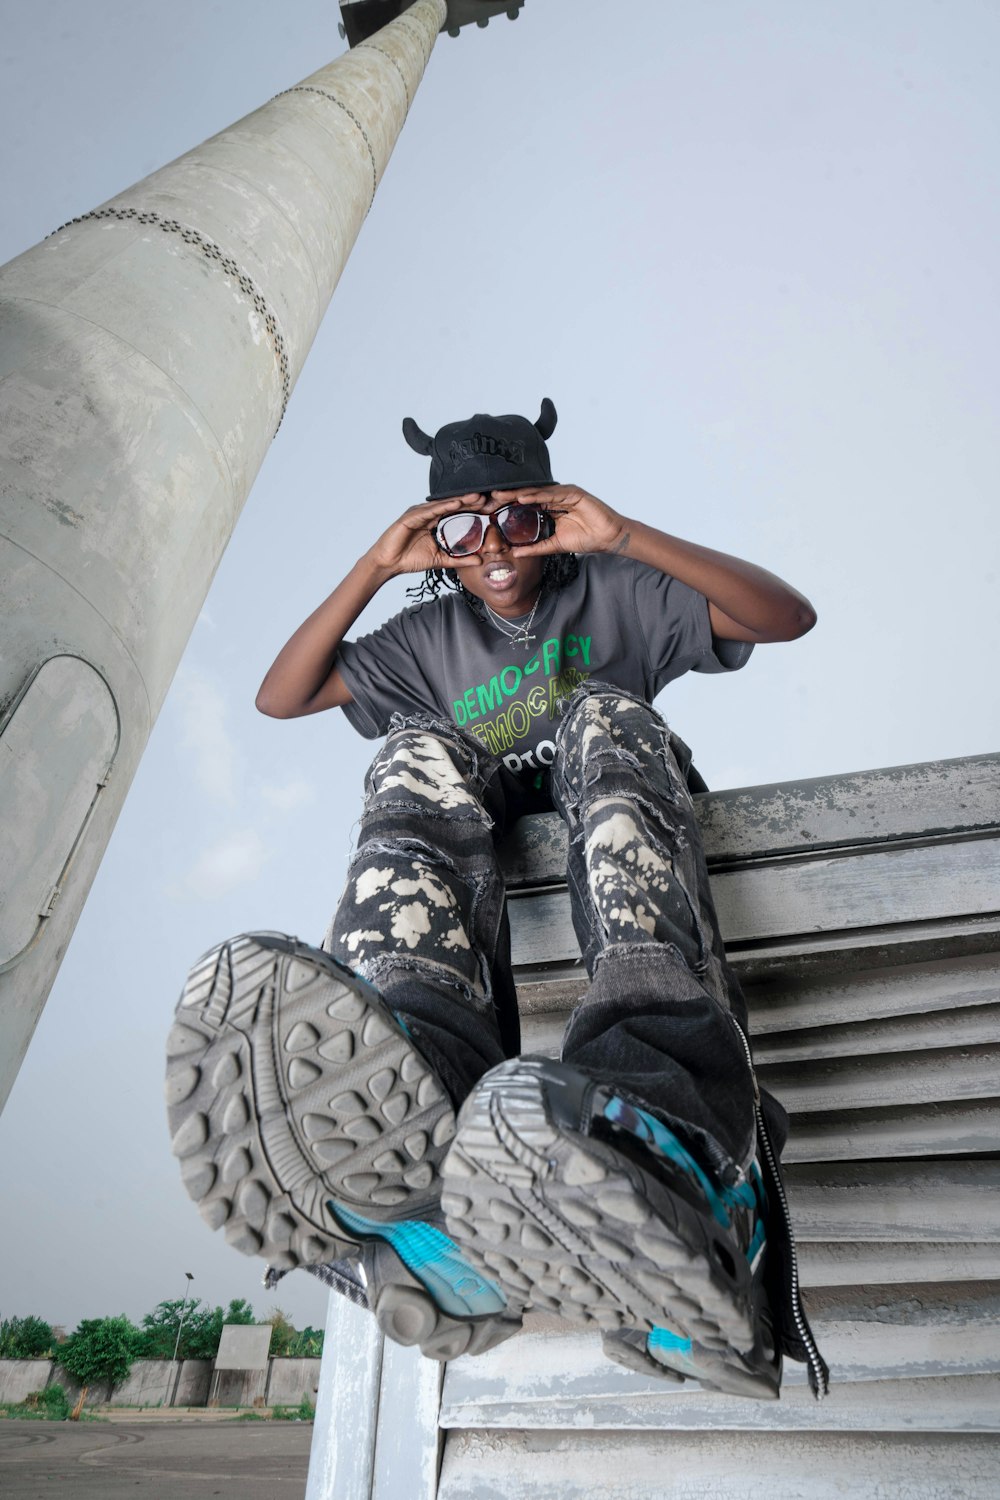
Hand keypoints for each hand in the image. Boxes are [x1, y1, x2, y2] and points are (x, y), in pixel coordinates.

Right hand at [366, 494, 489, 576]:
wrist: (388, 564)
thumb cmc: (410, 559)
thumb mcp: (440, 560)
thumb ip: (459, 560)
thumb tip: (479, 561)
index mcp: (433, 521)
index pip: (455, 512)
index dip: (470, 508)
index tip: (487, 507)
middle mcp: (426, 514)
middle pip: (451, 505)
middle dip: (468, 500)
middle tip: (486, 497)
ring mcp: (418, 513)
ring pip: (442, 504)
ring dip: (460, 500)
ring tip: (476, 497)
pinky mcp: (410, 516)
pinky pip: (430, 510)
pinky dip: (443, 506)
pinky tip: (456, 503)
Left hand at [491, 485, 627, 556]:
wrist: (608, 537)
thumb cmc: (586, 538)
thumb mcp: (555, 545)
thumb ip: (536, 548)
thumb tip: (515, 553)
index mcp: (550, 507)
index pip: (526, 504)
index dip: (509, 505)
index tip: (491, 508)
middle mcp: (555, 498)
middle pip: (528, 495)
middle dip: (509, 496)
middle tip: (490, 497)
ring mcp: (564, 494)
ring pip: (537, 492)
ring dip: (519, 494)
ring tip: (501, 496)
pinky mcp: (574, 493)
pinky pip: (552, 494)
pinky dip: (537, 495)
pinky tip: (523, 498)